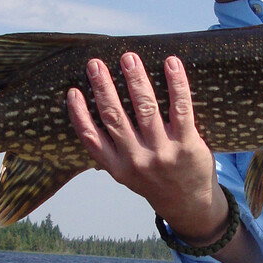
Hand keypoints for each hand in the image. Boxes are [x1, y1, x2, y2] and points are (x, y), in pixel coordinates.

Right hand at [67, 52, 230, 245]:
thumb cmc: (156, 181)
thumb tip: (92, 113)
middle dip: (103, 87)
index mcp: (118, 166)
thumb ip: (111, 150)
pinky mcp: (188, 143)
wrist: (190, 204)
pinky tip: (171, 63)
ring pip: (145, 108)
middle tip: (95, 63)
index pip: (91, 138)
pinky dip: (176, 83)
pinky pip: (180, 108)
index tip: (72, 91)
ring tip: (128, 58)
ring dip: (135, 80)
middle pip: (115, 117)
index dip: (79, 114)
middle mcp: (137, 159)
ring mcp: (163, 151)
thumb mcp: (127, 175)